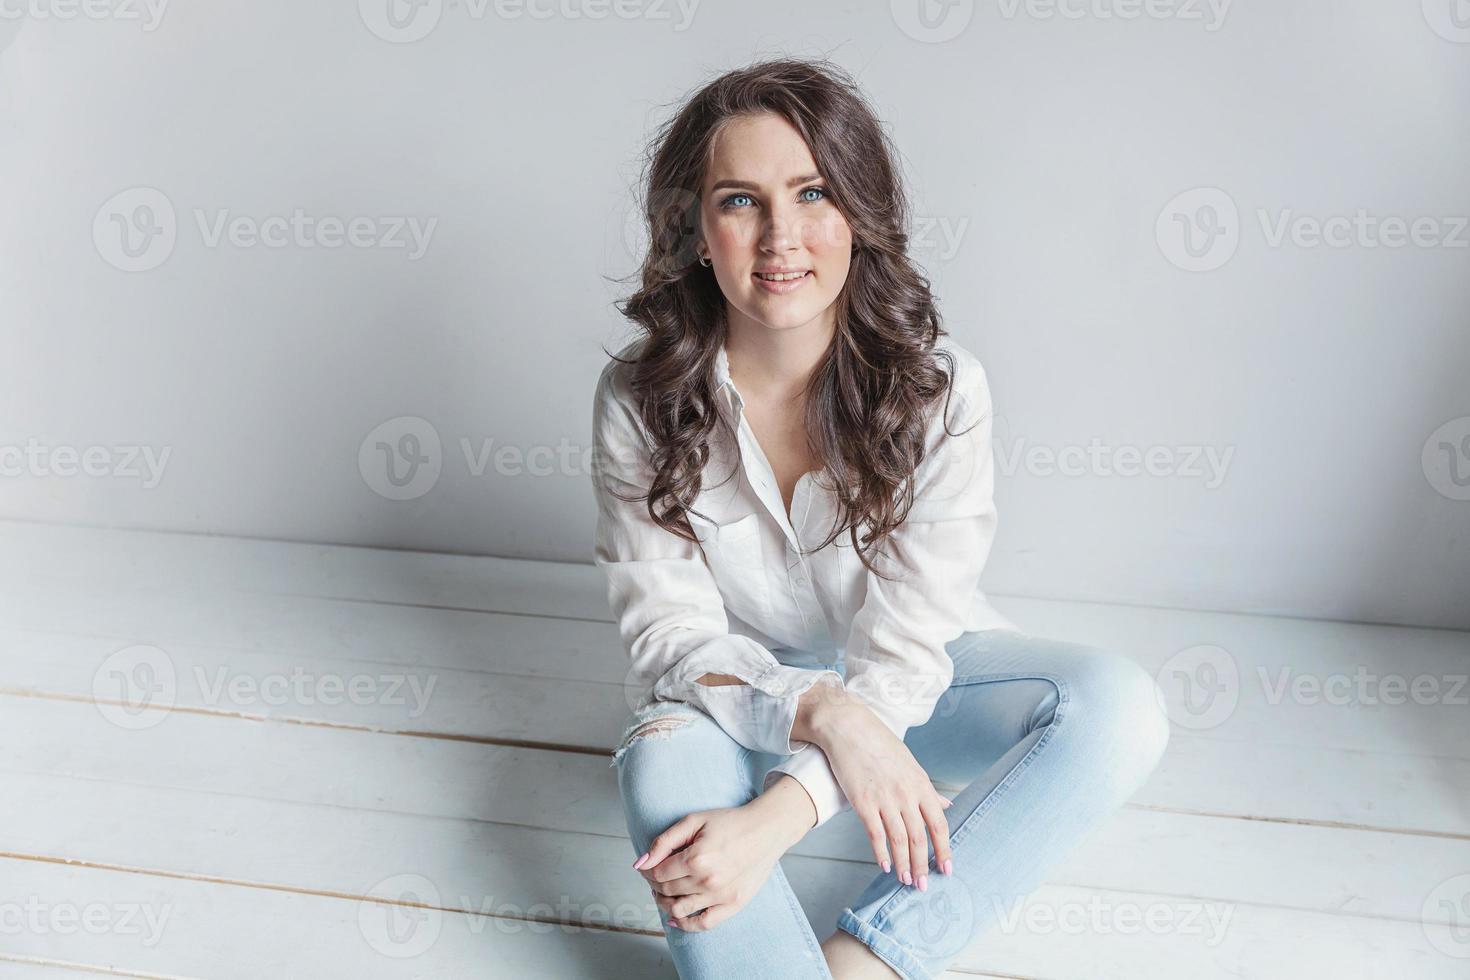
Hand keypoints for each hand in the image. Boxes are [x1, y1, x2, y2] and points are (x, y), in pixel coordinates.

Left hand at [632, 779, 809, 931]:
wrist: (766, 829)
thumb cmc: (729, 822)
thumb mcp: (694, 821)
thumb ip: (664, 841)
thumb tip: (640, 863)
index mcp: (696, 858)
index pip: (658, 873)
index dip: (647, 871)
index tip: (646, 867)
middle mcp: (707, 880)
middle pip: (667, 891)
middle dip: (654, 885)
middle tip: (654, 878)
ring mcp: (721, 896)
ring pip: (680, 909)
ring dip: (664, 903)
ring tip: (663, 893)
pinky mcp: (734, 904)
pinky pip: (704, 924)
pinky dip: (686, 925)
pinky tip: (675, 918)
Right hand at [799, 690, 953, 889]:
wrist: (849, 728)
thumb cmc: (880, 745)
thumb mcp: (911, 765)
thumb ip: (928, 790)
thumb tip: (948, 805)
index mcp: (921, 785)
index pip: (939, 824)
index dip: (944, 850)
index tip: (947, 870)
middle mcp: (906, 794)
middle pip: (920, 838)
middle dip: (923, 865)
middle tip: (923, 886)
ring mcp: (884, 798)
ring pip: (899, 840)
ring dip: (904, 864)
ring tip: (906, 881)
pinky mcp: (863, 802)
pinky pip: (875, 834)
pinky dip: (881, 853)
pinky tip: (885, 867)